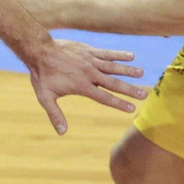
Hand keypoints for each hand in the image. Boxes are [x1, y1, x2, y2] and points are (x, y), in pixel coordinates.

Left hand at [27, 39, 147, 134]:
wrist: (40, 51)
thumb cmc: (42, 76)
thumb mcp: (45, 98)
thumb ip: (55, 115)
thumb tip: (62, 132)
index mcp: (82, 86)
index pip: (104, 97)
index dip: (119, 104)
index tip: (131, 109)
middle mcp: (90, 73)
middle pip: (113, 83)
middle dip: (129, 89)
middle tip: (144, 94)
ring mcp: (91, 61)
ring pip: (113, 67)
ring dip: (128, 70)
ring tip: (142, 73)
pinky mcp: (89, 51)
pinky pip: (107, 53)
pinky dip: (119, 54)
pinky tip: (131, 56)